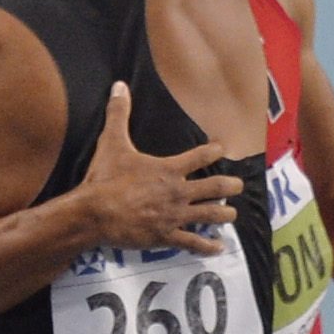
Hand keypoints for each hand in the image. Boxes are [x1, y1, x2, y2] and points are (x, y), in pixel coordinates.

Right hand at [79, 83, 240, 254]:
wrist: (94, 213)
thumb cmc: (104, 178)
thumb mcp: (112, 142)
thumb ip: (119, 113)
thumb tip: (119, 85)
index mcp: (169, 169)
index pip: (200, 157)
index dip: (214, 151)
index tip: (222, 149)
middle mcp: (177, 192)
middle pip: (214, 188)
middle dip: (230, 186)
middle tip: (239, 185)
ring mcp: (174, 216)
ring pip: (209, 215)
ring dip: (224, 214)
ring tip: (232, 214)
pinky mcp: (165, 236)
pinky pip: (192, 242)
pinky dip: (207, 246)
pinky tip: (219, 248)